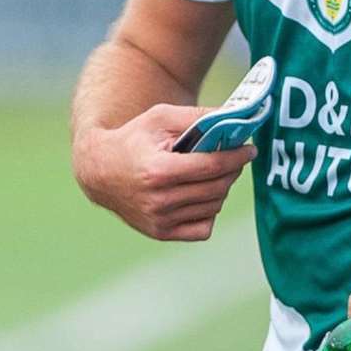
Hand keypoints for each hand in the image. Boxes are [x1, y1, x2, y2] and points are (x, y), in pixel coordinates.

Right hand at [73, 103, 255, 241]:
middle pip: (216, 187)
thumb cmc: (133, 139)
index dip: (236, 157)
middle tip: (236, 157)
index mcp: (158, 171)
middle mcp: (159, 201)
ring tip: (216, 172)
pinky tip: (203, 194)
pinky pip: (203, 228)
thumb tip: (233, 117)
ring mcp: (159, 221)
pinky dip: (210, 211)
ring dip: (222, 188)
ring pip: (213, 206)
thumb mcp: (160, 117)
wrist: (100, 171)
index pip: (212, 166)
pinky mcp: (160, 233)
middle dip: (233, 170)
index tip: (250, 149)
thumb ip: (197, 117)